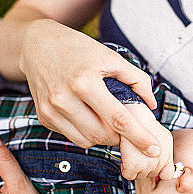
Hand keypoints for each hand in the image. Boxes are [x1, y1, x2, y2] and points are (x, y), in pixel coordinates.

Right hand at [19, 21, 160, 154]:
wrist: (37, 44)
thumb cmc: (79, 49)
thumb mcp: (110, 56)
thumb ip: (136, 79)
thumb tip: (151, 105)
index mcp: (84, 82)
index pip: (118, 119)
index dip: (138, 137)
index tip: (154, 149)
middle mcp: (64, 98)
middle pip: (102, 135)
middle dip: (120, 137)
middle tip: (129, 128)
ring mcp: (51, 110)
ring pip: (86, 141)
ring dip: (103, 137)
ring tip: (109, 121)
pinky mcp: (43, 116)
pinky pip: (71, 136)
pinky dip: (85, 132)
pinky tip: (88, 116)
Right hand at [119, 103, 174, 180]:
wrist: (132, 113)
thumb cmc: (145, 125)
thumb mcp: (163, 137)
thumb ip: (166, 153)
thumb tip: (164, 173)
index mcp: (168, 153)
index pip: (167, 174)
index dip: (159, 171)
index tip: (150, 159)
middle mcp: (161, 159)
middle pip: (152, 175)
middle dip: (144, 167)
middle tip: (138, 151)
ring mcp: (148, 163)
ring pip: (140, 176)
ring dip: (135, 168)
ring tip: (133, 151)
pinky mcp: (133, 165)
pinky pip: (128, 176)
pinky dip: (125, 168)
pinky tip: (125, 156)